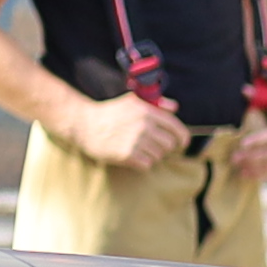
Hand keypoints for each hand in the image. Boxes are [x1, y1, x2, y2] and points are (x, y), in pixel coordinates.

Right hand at [59, 87, 187, 171]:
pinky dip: (143, 163)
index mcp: (147, 111)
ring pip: (159, 156)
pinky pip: (148, 165)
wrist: (83, 124)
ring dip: (152, 155)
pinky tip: (132, 156)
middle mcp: (144, 125)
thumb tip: (174, 107)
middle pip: (170, 145)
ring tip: (138, 149)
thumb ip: (156, 104)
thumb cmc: (110, 113)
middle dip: (164, 147)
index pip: (176, 128)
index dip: (182, 138)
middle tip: (152, 146)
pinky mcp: (128, 155)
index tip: (181, 143)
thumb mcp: (132, 102)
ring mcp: (136, 141)